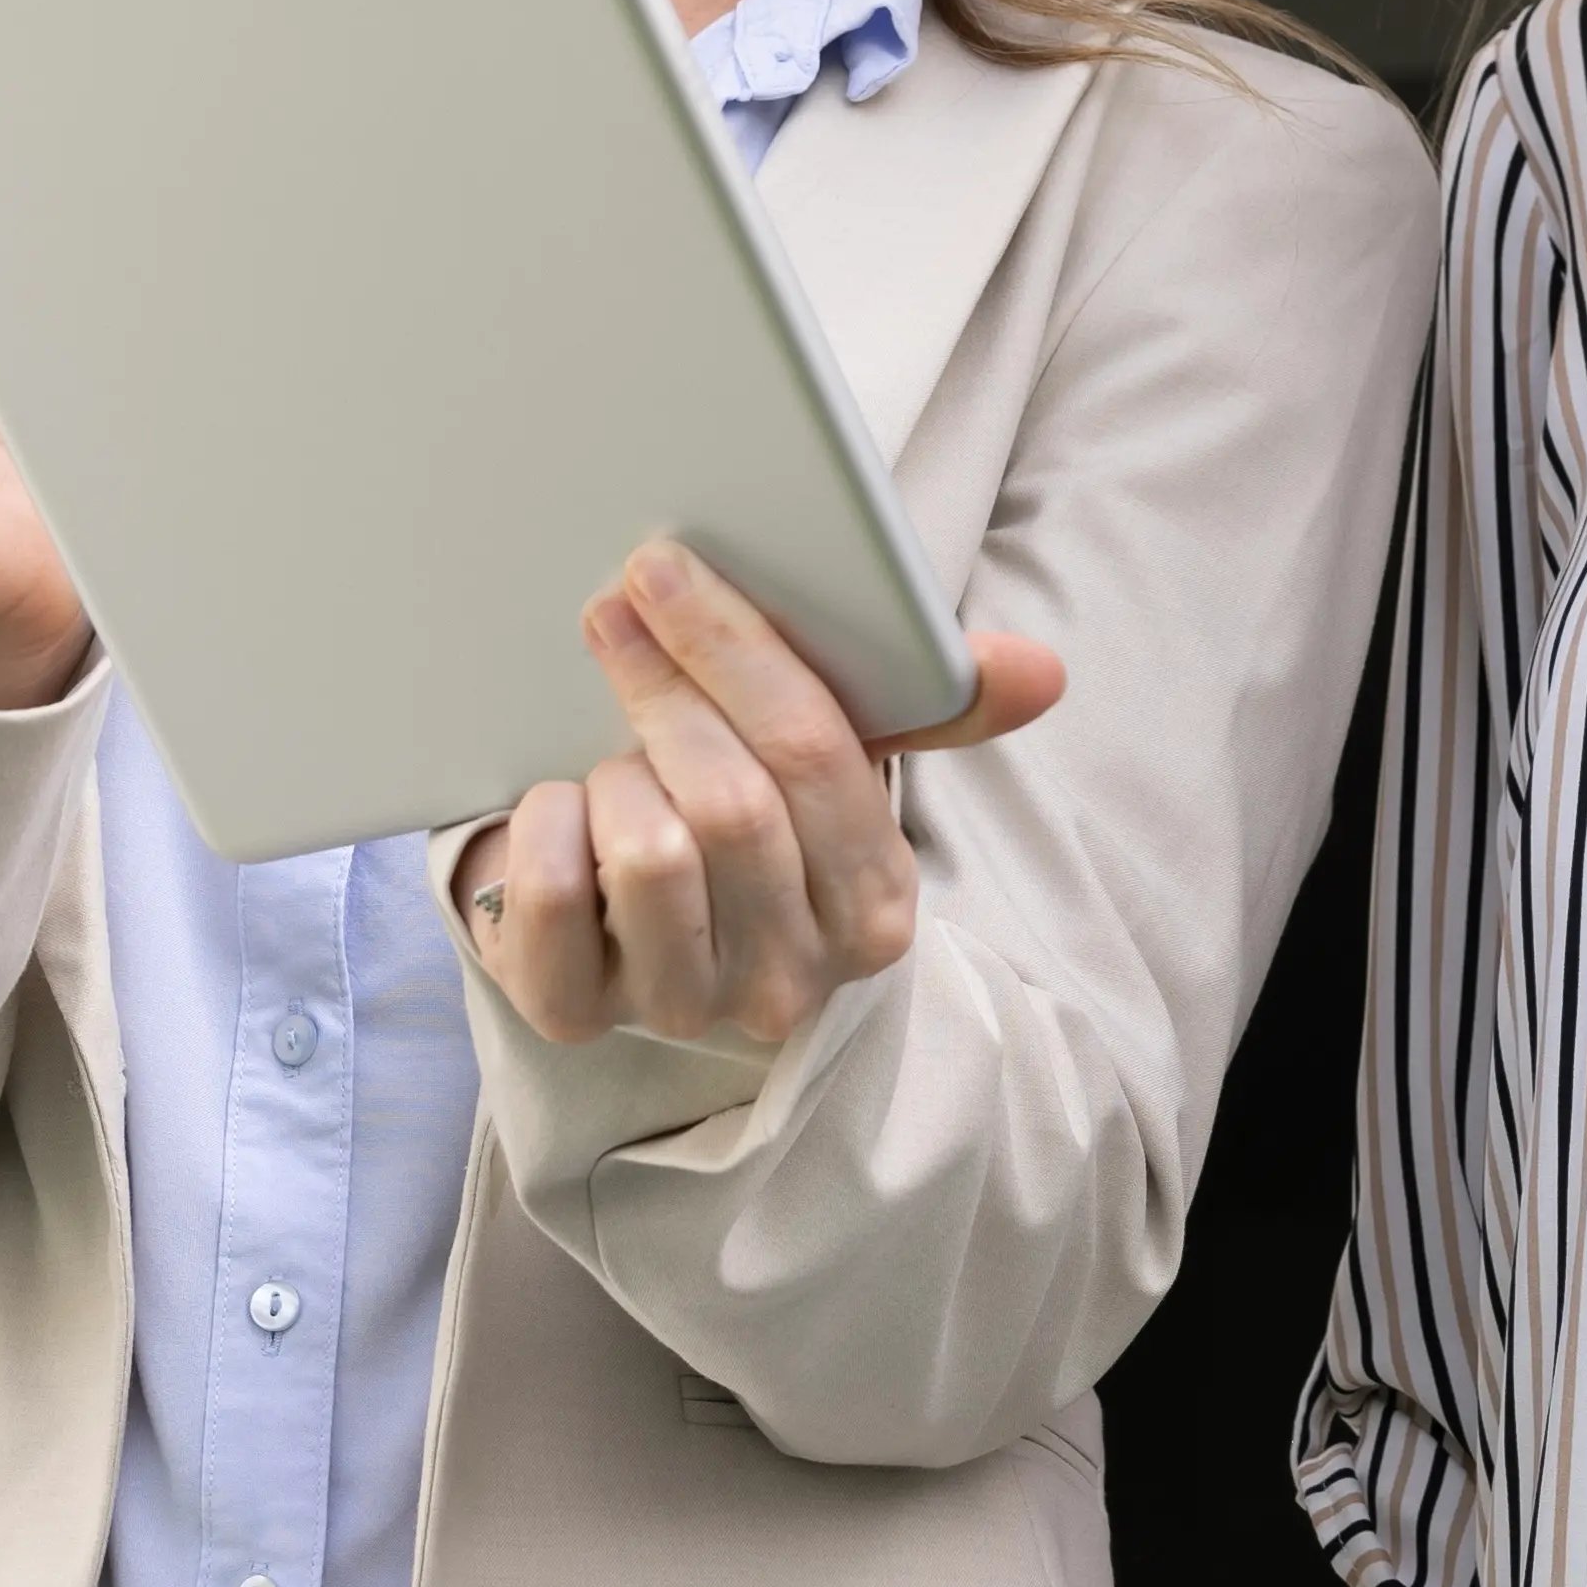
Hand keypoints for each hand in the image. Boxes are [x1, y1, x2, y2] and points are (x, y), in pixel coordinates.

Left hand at [446, 539, 1066, 1051]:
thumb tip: (1044, 670)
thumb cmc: (752, 828)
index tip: (666, 569)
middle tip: (612, 609)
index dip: (736, 649)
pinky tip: (562, 807)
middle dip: (664, 686)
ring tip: (610, 750)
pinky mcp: (577, 1016)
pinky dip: (543, 829)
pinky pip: (552, 902)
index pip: (820, 756)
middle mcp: (789, 978)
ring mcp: (683, 1006)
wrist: (633, 936)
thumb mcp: (845, 771)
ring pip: (648, 855)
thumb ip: (938, 708)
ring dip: (615, 774)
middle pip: (730, 804)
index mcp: (874, 908)